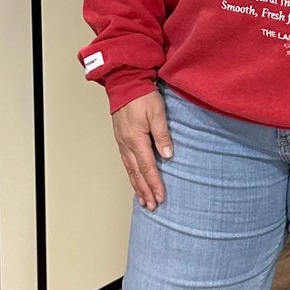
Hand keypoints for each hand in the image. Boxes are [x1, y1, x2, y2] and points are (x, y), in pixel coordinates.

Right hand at [112, 89, 172, 208]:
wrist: (124, 83)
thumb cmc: (142, 96)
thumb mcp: (157, 112)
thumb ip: (162, 135)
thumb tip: (168, 156)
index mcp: (136, 139)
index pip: (147, 167)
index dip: (154, 183)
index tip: (160, 197)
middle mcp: (126, 144)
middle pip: (136, 173)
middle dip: (145, 190)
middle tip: (152, 206)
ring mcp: (122, 142)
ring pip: (129, 170)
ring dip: (137, 186)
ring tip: (143, 200)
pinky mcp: (121, 139)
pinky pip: (126, 162)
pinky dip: (131, 175)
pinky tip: (135, 180)